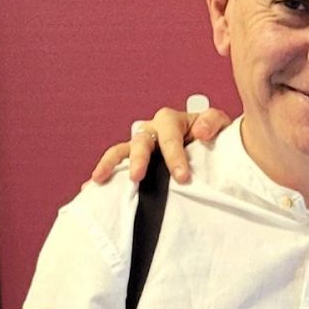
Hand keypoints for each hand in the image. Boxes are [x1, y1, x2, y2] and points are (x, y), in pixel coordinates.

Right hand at [90, 95, 233, 184]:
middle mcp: (150, 130)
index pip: (170, 137)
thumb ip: (212, 123)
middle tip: (138, 177)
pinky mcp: (133, 159)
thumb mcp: (218, 123)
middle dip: (139, 160)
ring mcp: (139, 145)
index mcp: (170, 120)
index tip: (182, 177)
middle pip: (140, 142)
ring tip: (98, 179)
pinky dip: (104, 174)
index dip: (175, 157)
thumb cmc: (210, 133)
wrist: (208, 143)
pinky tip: (90, 188)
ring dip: (109, 164)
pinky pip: (115, 165)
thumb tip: (201, 132)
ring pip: (120, 151)